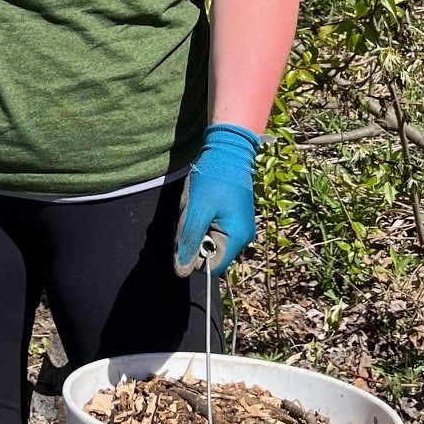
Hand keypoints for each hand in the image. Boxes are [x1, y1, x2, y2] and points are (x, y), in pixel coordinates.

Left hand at [174, 125, 260, 276]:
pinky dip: (201, 220)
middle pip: (209, 254)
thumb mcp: (196, 210)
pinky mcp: (233, 219)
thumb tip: (181, 271)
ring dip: (195, 228)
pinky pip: (212, 229)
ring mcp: (239, 228)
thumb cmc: (213, 179)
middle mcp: (242, 237)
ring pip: (208, 241)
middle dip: (194, 239)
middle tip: (188, 216)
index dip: (194, 257)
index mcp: (236, 238)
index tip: (186, 236)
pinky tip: (200, 204)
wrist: (228, 151)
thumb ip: (189, 241)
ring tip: (194, 207)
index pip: (212, 268)